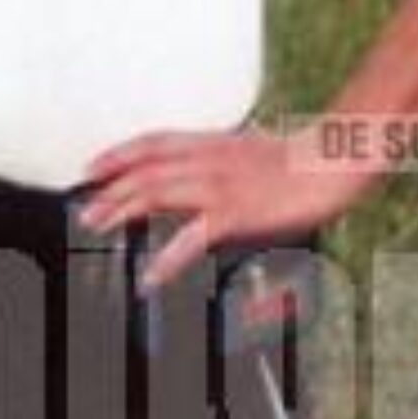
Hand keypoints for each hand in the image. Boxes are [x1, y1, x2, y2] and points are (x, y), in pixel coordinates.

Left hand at [77, 125, 369, 291]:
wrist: (333, 161)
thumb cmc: (303, 163)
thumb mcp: (254, 156)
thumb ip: (225, 164)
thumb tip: (205, 179)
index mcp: (214, 142)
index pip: (153, 142)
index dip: (118, 153)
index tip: (92, 166)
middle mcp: (209, 158)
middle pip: (146, 168)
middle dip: (109, 188)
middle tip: (85, 208)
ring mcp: (220, 185)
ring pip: (157, 192)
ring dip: (121, 209)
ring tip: (98, 227)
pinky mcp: (235, 212)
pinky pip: (191, 237)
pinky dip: (166, 259)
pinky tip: (150, 276)